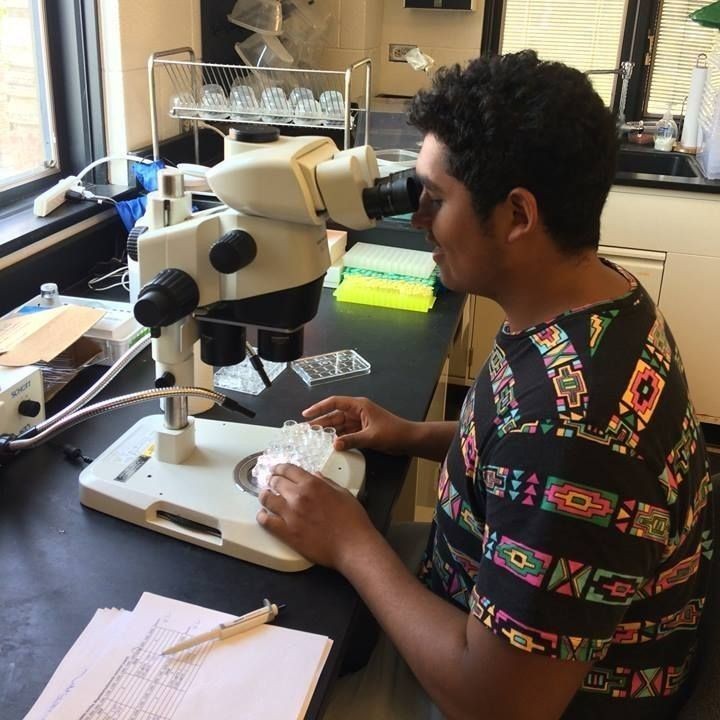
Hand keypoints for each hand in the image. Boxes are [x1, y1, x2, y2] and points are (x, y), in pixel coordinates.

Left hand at [256, 463, 379, 569]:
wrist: (352, 546)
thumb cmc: (353, 521)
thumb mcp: (343, 493)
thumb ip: (327, 482)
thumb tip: (316, 476)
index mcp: (312, 484)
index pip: (289, 470)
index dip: (281, 468)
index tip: (277, 469)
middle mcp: (298, 497)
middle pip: (276, 482)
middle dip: (273, 480)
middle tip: (271, 482)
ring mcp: (291, 515)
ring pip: (267, 500)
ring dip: (265, 496)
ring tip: (265, 496)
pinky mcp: (287, 533)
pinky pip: (267, 522)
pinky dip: (262, 517)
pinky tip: (263, 515)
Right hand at [301, 396, 413, 453]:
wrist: (409, 439)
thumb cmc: (393, 433)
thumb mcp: (371, 437)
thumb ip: (352, 440)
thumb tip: (334, 444)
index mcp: (359, 406)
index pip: (335, 403)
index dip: (319, 407)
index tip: (306, 414)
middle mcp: (357, 411)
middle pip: (335, 415)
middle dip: (321, 421)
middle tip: (305, 430)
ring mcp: (360, 421)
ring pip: (340, 425)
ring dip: (328, 430)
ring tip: (313, 438)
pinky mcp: (363, 431)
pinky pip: (346, 432)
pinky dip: (338, 437)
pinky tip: (329, 443)